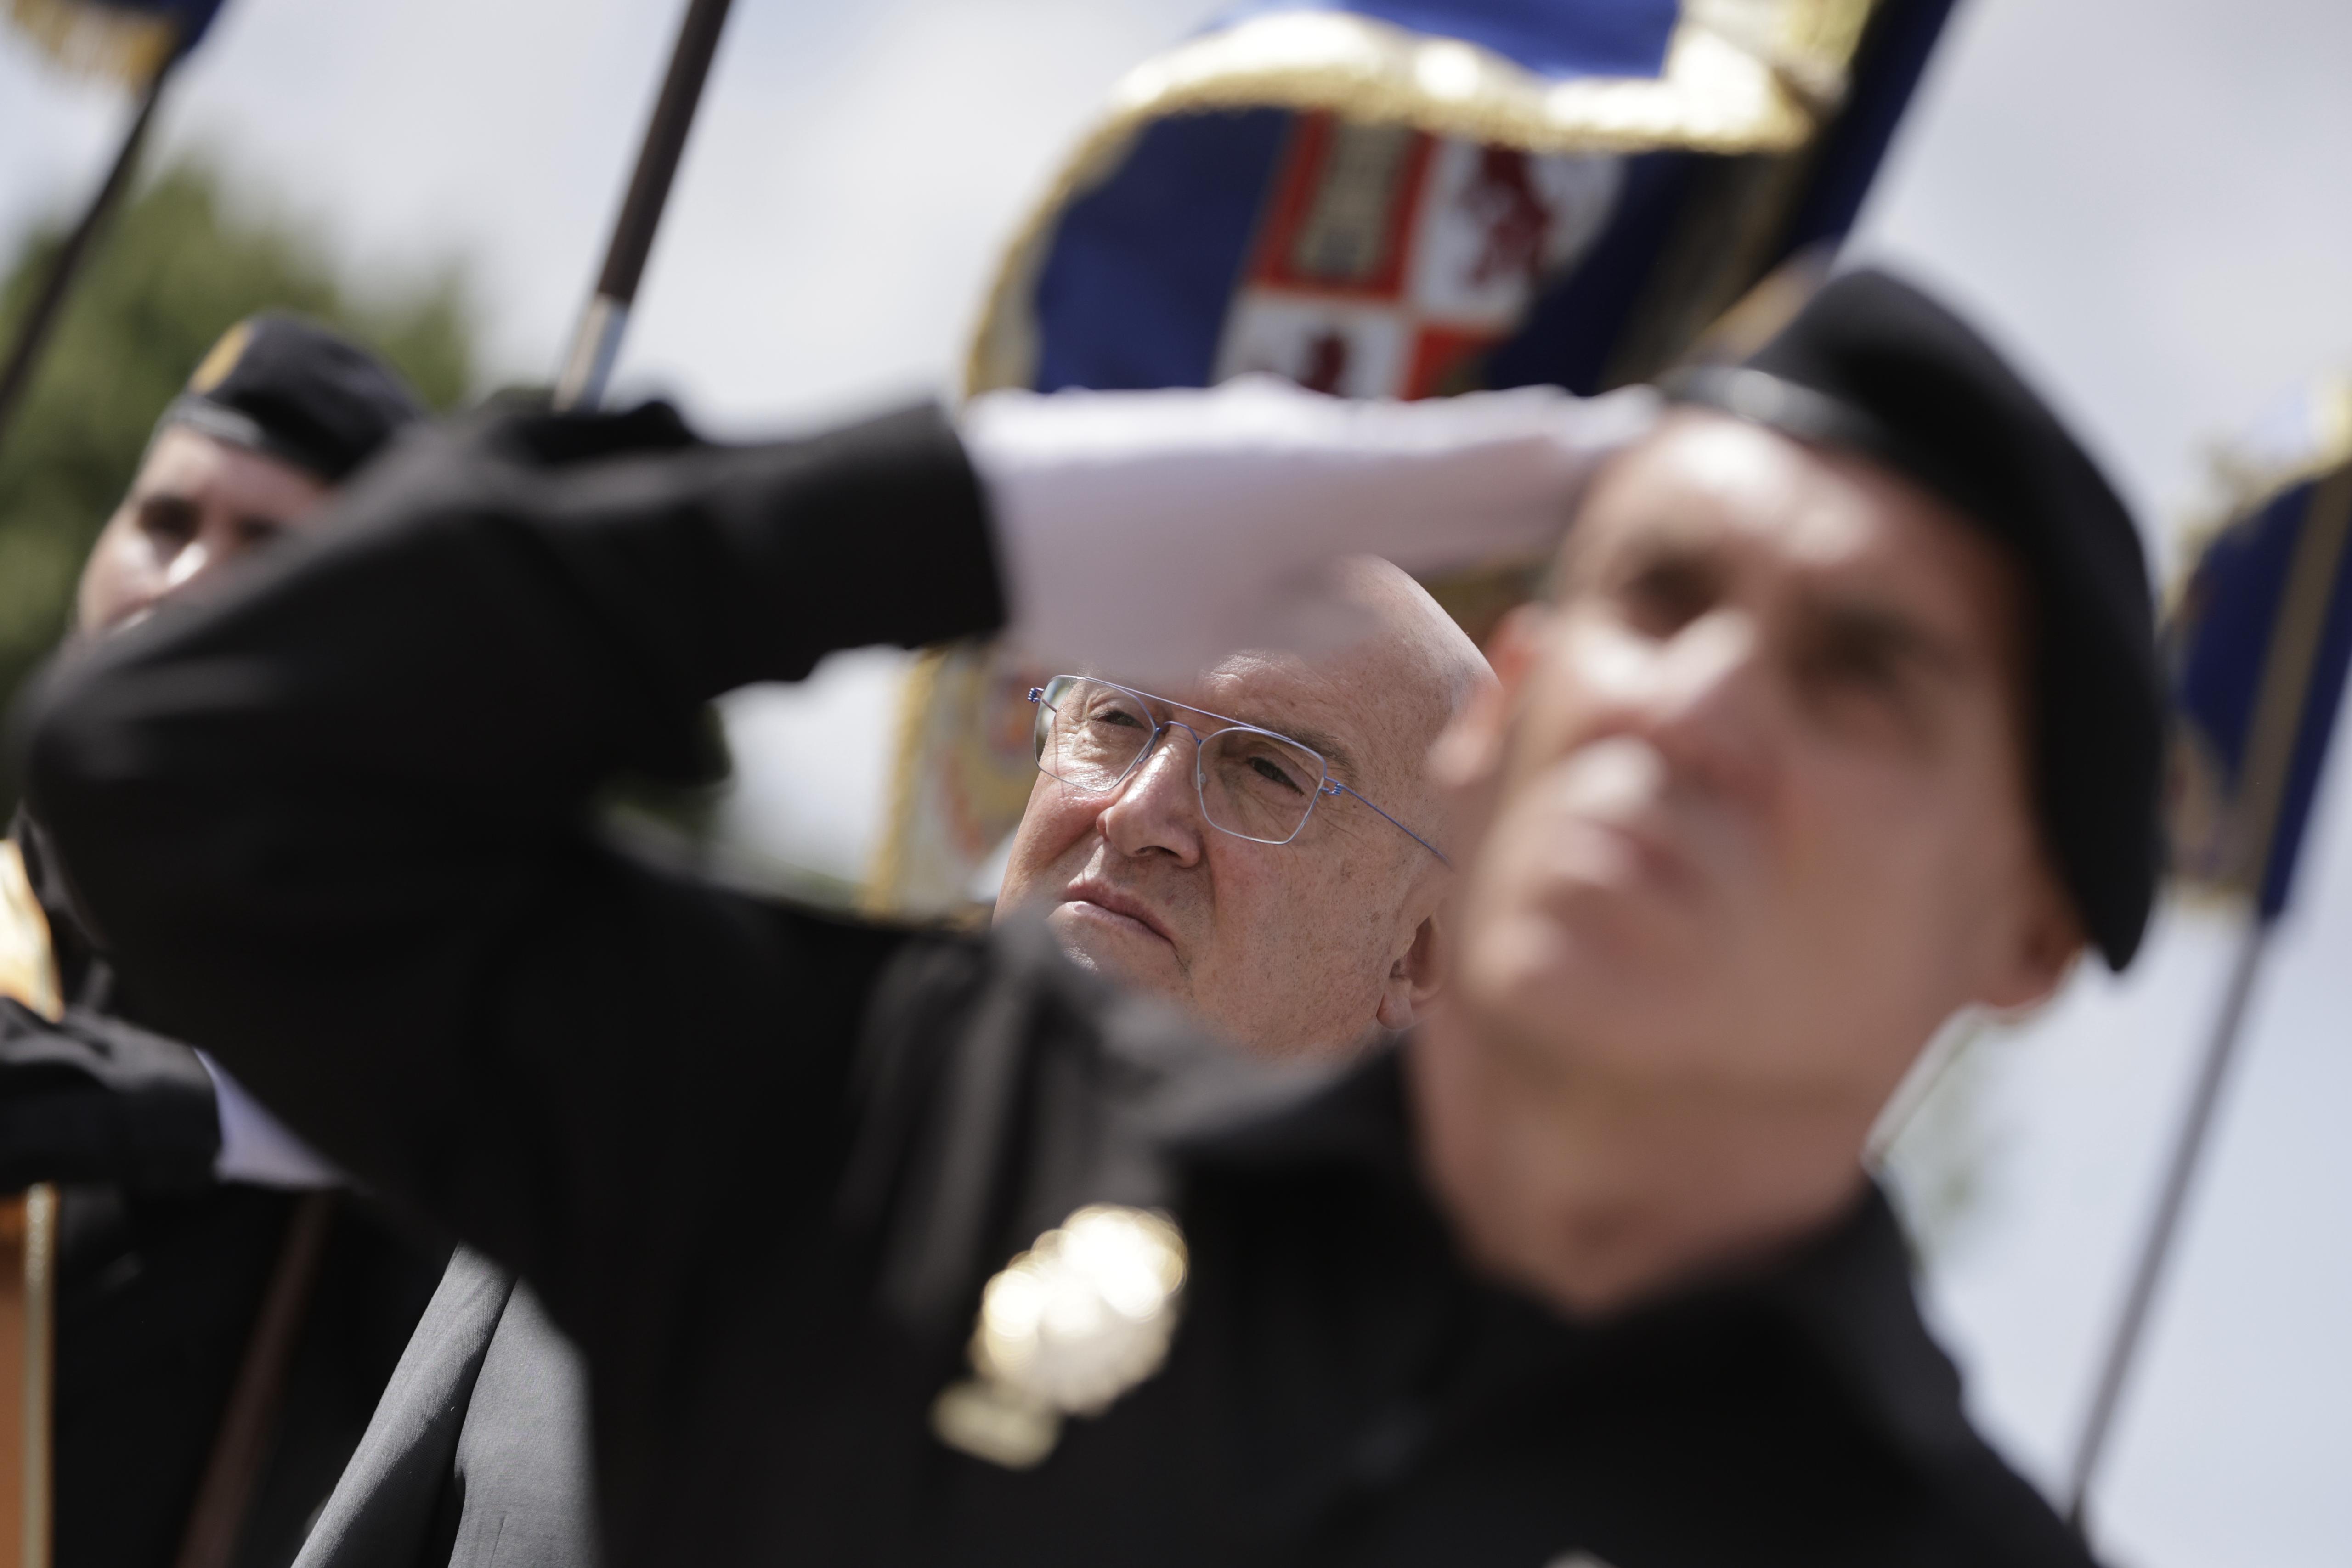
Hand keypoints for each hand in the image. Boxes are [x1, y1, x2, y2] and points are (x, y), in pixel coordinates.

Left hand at [964, 375, 1657, 686]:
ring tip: (1546, 451)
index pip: (1483, 468)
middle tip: (1638, 433)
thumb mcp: (1218, 634)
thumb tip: (1375, 591)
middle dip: (1544, 450)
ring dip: (1473, 458)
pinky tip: (1408, 476)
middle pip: (1457, 449)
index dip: (1567, 463)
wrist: (982, 516)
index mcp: (1333, 490)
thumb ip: (1312, 612)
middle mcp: (1315, 447)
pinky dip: (1398, 468)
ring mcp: (1270, 437)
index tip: (1649, 443)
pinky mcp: (1227, 446)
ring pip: (1401, 453)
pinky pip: (1342, 457)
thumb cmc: (1098, 588)